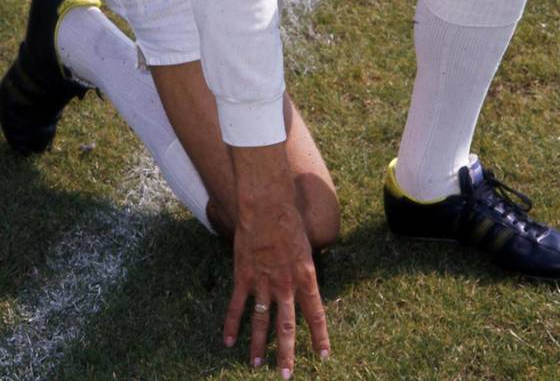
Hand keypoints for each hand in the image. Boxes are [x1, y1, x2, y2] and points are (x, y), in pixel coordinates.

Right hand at [223, 144, 329, 375]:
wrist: (267, 205)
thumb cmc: (289, 220)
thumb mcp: (306, 246)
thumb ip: (304, 269)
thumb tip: (306, 283)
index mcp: (305, 277)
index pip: (316, 314)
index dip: (320, 337)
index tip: (323, 356)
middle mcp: (285, 285)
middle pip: (287, 327)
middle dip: (287, 353)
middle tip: (286, 375)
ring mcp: (263, 282)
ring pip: (261, 322)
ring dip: (258, 346)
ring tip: (257, 366)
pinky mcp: (244, 276)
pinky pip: (237, 306)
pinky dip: (232, 325)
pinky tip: (228, 342)